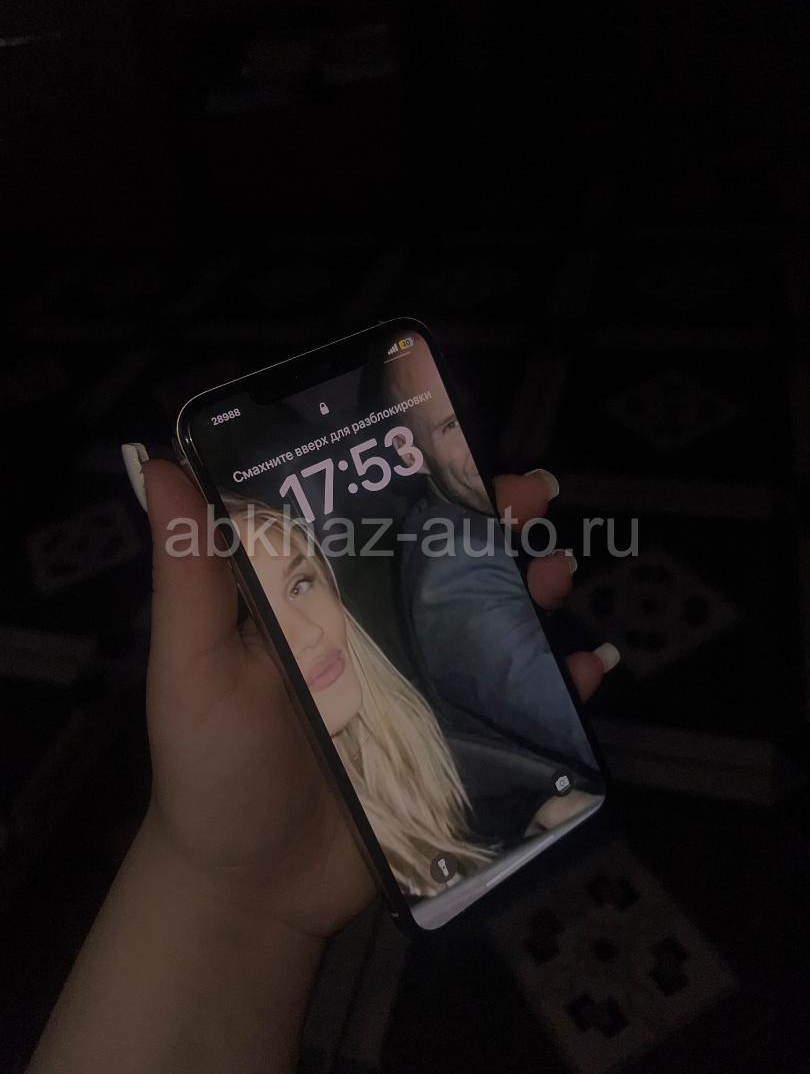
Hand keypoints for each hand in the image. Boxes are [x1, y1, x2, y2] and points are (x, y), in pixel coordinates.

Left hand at [142, 460, 615, 939]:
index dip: (418, 478)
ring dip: (534, 587)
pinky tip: (587, 665)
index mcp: (318, 599)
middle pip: (444, 563)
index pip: (374, 520)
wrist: (252, 889)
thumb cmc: (214, 767)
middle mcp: (376, 631)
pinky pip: (513, 703)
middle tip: (534, 497)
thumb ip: (187, 571)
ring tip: (558, 571)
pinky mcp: (454, 744)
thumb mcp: (193, 664)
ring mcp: (421, 688)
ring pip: (489, 622)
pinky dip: (558, 682)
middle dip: (495, 523)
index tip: (458, 445)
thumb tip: (160, 460)